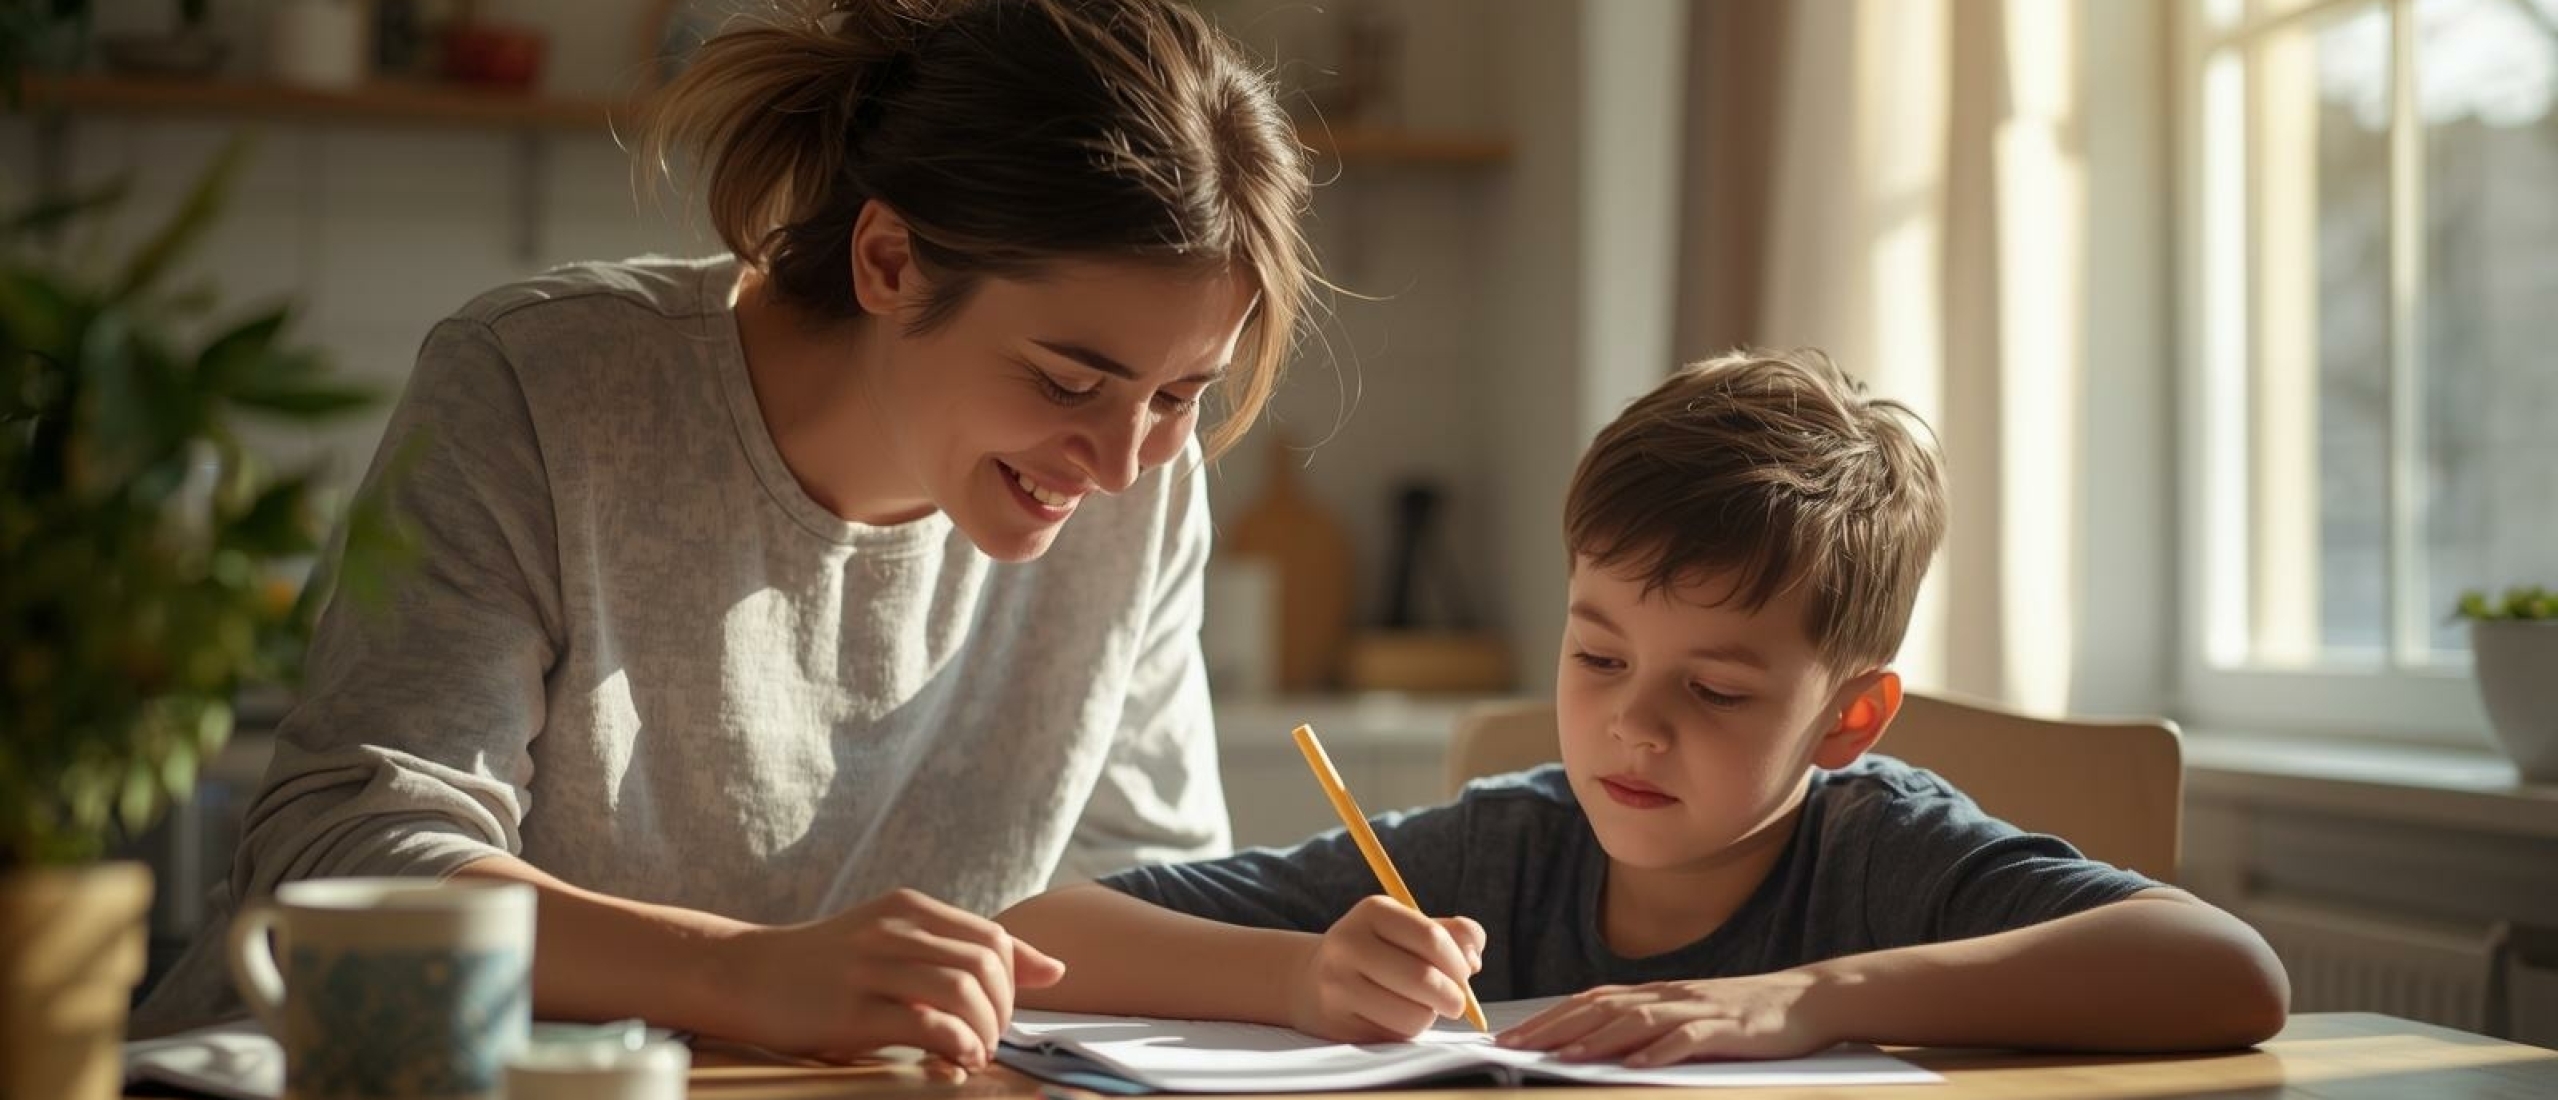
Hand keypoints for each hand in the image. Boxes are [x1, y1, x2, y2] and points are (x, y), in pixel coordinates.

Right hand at [718, 887, 1066, 1068]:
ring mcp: (871, 968)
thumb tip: (1054, 969)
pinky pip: (928, 1025)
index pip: (993, 939)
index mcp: (909, 909)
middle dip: (1003, 1010)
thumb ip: (963, 952)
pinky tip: (955, 1060)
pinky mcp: (852, 1010)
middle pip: (986, 965)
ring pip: (963, 991)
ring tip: (975, 1052)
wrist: (744, 974)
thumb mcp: (894, 941)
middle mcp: (894, 930)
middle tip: (990, 1040)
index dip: (1015, 982)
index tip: (1005, 1015)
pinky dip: (957, 1046)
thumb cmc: (828, 967)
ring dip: (984, 1030)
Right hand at [1286, 895, 1485, 1042]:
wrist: (1312, 978)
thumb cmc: (1378, 951)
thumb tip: (1474, 957)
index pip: (1432, 938)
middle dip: (1454, 997)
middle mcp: (1348, 943)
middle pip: (1422, 979)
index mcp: (1373, 911)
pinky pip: (1394, 1036)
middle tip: (1456, 1002)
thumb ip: (1453, 934)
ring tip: (1420, 1007)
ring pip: (1412, 1015)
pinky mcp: (1337, 1022)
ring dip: (1429, 1016)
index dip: (1459, 962)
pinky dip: (1406, 1030)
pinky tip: (1394, 1016)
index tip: (1464, 973)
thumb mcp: (1410, 929)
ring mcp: (1338, 984)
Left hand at [1496, 970, 1836, 1065]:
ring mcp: (1698, 1009)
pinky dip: (1660, 1052)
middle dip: (1555, 1028)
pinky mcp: (1728, 1028)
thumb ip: (1647, 1026)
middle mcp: (1669, 995)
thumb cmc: (1743, 1013)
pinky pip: (1689, 1039)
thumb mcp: (1688, 1015)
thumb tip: (1596, 1045)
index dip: (1549, 1018)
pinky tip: (1637, 1066)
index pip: (1590, 1002)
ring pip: (1638, 1021)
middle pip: (1602, 1009)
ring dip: (1597, 1040)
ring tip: (1564, 1057)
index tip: (1512, 1037)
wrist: (1807, 1000)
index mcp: (1656, 993)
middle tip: (1516, 1048)